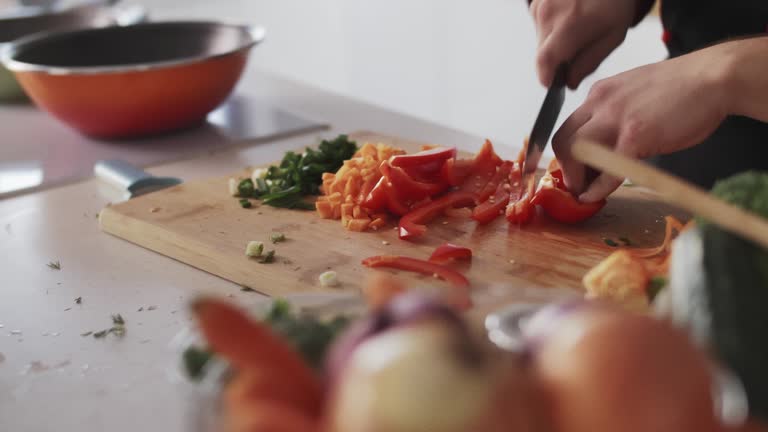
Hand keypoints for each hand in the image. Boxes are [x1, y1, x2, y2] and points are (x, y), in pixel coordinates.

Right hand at [530, 0, 638, 87]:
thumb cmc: (614, 4)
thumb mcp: (612, 36)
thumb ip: (589, 63)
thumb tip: (569, 82)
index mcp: (571, 23)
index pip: (546, 60)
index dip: (546, 77)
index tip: (551, 84)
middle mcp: (550, 13)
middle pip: (542, 54)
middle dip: (556, 61)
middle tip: (577, 51)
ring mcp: (540, 6)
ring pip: (540, 42)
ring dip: (554, 45)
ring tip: (575, 30)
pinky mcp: (535, 3)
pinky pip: (539, 28)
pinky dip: (551, 31)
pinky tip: (567, 20)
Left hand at [552, 44, 732, 201]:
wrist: (715, 77)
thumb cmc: (685, 89)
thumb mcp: (637, 95)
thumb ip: (618, 116)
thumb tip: (610, 145)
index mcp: (601, 93)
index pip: (569, 127)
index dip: (569, 154)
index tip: (578, 171)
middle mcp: (600, 102)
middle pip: (562, 140)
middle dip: (566, 168)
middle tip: (577, 186)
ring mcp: (615, 117)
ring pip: (574, 152)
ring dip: (575, 178)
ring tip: (585, 193)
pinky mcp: (634, 134)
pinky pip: (607, 168)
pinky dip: (598, 188)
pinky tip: (597, 197)